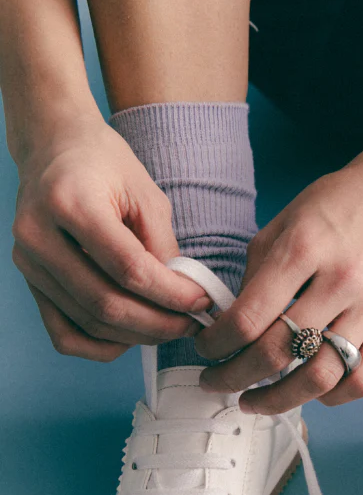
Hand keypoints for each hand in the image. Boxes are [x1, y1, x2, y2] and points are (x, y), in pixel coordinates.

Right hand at [12, 113, 208, 360]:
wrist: (53, 148)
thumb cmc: (104, 165)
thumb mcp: (145, 193)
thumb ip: (163, 246)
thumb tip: (184, 298)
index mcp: (70, 202)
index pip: (128, 268)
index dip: (171, 294)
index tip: (202, 301)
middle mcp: (39, 235)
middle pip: (106, 303)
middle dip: (158, 323)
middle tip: (191, 324)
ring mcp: (28, 263)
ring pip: (89, 323)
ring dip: (137, 335)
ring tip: (170, 327)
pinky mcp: (30, 282)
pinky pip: (64, 335)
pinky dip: (101, 346)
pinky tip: (132, 337)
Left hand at [195, 157, 362, 411]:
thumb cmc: (333, 208)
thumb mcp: (281, 225)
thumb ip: (253, 276)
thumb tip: (229, 328)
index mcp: (304, 248)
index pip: (249, 317)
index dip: (216, 344)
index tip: (204, 349)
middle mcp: (340, 281)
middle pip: (278, 352)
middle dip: (234, 376)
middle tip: (216, 381)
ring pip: (319, 377)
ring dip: (278, 400)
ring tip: (253, 401)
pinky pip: (362, 382)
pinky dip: (331, 396)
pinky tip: (309, 390)